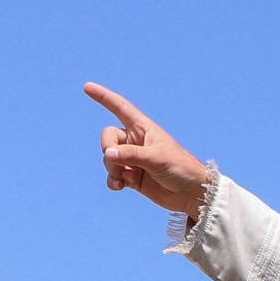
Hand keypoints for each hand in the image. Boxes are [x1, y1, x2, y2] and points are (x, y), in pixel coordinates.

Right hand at [84, 82, 215, 221]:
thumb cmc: (181, 168)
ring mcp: (133, 159)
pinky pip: (113, 175)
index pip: (120, 107)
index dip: (104, 97)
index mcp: (143, 128)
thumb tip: (108, 154)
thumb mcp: (156, 158)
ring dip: (112, 169)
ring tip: (125, 178)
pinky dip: (112, 180)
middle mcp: (136, 141)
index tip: (87, 87)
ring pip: (109, 158)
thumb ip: (131, 155)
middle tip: (117, 163)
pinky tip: (119, 186)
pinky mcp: (132, 177)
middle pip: (108, 138)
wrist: (192, 193)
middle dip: (107, 150)